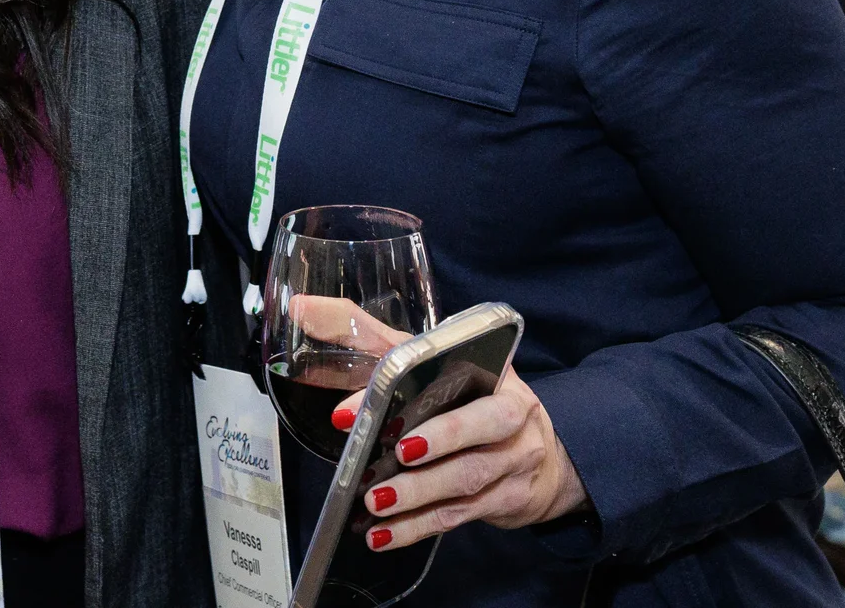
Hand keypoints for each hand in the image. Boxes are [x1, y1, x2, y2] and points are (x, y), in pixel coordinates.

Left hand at [310, 304, 585, 552]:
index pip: (454, 371)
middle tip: (395, 452)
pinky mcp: (506, 501)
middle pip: (479, 427)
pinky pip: (457, 516)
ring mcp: (513, 462)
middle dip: (438, 440)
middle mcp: (511, 415)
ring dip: (417, 494)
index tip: (368, 401)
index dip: (413, 382)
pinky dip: (417, 527)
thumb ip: (370, 338)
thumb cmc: (470, 398)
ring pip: (466, 479)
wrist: (542, 459)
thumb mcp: (432, 360)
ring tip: (375, 501)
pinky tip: (382, 535)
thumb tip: (302, 309)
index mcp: (492, 372)